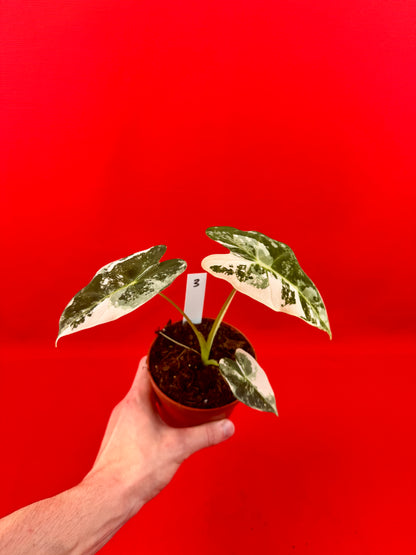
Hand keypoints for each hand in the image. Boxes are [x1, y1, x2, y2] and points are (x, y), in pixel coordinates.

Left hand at [85, 357, 234, 514]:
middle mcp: (125, 407)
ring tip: (180, 403)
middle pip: (147, 383)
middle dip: (168, 381)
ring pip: (143, 401)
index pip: (147, 365)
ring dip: (161, 400)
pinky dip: (153, 416)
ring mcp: (120, 423)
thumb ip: (205, 435)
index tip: (178, 353)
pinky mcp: (120, 438)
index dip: (164, 356)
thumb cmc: (134, 470)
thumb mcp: (178, 448)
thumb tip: (226, 427)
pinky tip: (166, 428)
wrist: (108, 497)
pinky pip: (138, 417)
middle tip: (188, 380)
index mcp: (136, 400)